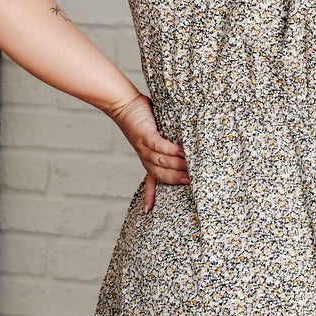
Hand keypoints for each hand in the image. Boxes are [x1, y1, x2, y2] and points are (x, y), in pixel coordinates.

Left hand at [106, 95, 188, 212]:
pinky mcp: (145, 135)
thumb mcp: (154, 135)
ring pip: (161, 161)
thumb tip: (188, 148)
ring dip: (177, 165)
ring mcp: (144, 147)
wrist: (123, 104)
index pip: (151, 181)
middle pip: (160, 174)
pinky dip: (171, 150)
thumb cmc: (141, 118)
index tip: (148, 211)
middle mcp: (144, 156)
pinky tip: (182, 151)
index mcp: (147, 159)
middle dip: (175, 180)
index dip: (150, 196)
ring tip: (191, 166)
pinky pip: (159, 146)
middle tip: (191, 183)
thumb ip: (168, 143)